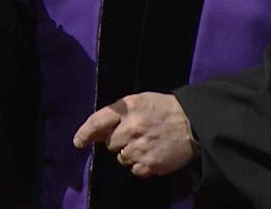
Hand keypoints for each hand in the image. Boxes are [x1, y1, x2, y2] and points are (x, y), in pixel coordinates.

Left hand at [72, 92, 197, 177]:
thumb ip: (117, 113)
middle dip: (117, 140)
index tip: (78, 142)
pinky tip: (151, 153)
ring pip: (121, 158)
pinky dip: (140, 164)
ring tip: (146, 142)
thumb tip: (96, 131)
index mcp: (127, 109)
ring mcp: (140, 149)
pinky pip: (134, 170)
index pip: (97, 121)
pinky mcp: (150, 165)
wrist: (192, 123)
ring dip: (128, 152)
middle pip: (109, 143)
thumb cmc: (163, 108)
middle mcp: (130, 129)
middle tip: (134, 133)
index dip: (85, 133)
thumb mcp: (138, 101)